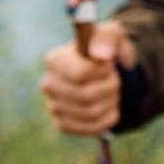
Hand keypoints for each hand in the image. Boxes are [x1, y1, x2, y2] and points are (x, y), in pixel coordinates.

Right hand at [39, 18, 135, 136]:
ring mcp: (53, 106)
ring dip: (111, 101)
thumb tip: (101, 56)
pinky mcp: (62, 124)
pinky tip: (108, 105)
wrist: (108, 72)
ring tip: (111, 90)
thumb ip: (107, 39)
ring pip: (92, 113)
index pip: (79, 74)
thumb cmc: (107, 49)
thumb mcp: (112, 35)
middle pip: (86, 96)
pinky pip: (92, 128)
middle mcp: (48, 84)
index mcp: (55, 60)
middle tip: (114, 78)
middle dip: (110, 87)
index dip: (102, 72)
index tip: (109, 64)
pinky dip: (109, 117)